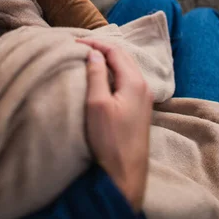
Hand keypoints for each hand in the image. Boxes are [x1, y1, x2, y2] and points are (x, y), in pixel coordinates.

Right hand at [78, 38, 152, 212]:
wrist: (125, 175)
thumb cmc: (109, 141)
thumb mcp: (97, 105)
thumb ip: (97, 75)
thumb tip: (94, 54)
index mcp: (134, 82)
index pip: (115, 51)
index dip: (95, 44)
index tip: (75, 43)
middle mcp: (143, 87)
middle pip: (123, 57)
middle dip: (103, 48)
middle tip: (81, 46)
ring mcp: (144, 99)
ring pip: (126, 68)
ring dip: (109, 60)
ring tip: (88, 58)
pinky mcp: (140, 109)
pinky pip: (127, 80)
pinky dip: (114, 72)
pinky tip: (102, 77)